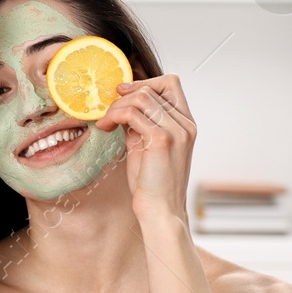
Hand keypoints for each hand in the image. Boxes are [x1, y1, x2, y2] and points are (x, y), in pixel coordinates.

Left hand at [95, 74, 195, 224]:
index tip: (122, 93)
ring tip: (105, 123)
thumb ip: (141, 124)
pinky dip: (114, 116)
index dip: (145, 83)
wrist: (159, 210)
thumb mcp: (146, 145)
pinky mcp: (161, 140)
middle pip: (153, 87)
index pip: (171, 83)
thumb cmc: (152, 182)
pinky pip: (132, 113)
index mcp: (186, 124)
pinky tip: (106, 128)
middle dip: (125, 95)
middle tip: (109, 111)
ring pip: (141, 97)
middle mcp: (186, 124)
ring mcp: (176, 131)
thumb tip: (123, 105)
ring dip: (116, 107)